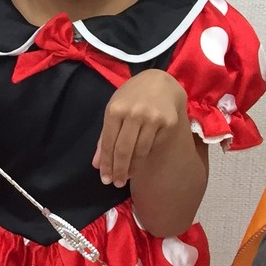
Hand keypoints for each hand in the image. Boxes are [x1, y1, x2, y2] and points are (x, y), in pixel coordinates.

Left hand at [94, 70, 187, 187]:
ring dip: (132, 168)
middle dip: (119, 170)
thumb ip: (105, 136)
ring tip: (127, 176)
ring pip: (140, 151)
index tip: (105, 179)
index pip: (108, 142)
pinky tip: (140, 159)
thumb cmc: (132, 97)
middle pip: (124, 150)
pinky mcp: (169, 122)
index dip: (106, 163)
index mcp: (116, 109)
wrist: (160, 82)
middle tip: (116, 183)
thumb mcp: (114, 110)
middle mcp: (135, 113)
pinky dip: (145, 155)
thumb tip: (97, 164)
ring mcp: (153, 118)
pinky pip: (154, 146)